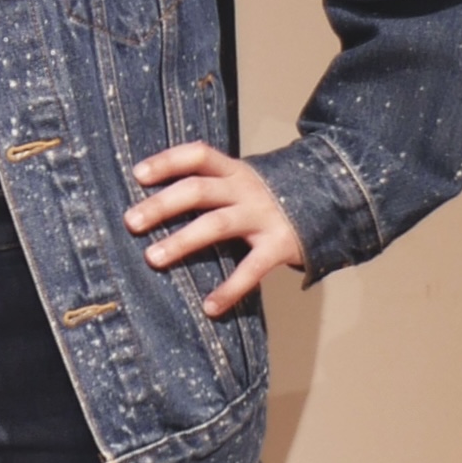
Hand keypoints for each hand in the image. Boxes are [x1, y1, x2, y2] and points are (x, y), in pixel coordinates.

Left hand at [126, 139, 306, 315]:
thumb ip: (209, 186)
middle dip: (162, 205)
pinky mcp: (280, 245)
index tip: (137, 175)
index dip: (167, 162)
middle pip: (198, 190)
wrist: (330, 202)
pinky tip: (210, 307)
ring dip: (182, 241)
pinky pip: (251, 269)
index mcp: (233, 170)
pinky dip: (230, 289)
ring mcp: (263, 216)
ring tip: (152, 258)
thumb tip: (152, 202)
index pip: (197, 156)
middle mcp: (246, 189)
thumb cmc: (265, 199)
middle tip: (131, 222)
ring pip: (217, 224)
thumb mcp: (240, 182)